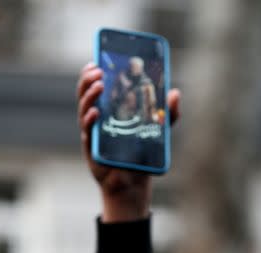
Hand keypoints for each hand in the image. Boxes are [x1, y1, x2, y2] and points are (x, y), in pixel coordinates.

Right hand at [76, 62, 180, 221]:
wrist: (134, 183)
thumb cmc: (141, 154)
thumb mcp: (158, 131)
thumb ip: (167, 113)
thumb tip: (175, 92)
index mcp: (108, 112)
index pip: (96, 89)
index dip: (92, 75)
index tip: (95, 61)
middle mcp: (97, 121)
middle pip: (86, 96)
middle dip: (89, 81)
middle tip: (97, 70)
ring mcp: (93, 134)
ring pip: (85, 110)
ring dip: (90, 96)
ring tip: (99, 85)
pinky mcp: (93, 149)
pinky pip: (88, 133)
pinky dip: (90, 121)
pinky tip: (95, 112)